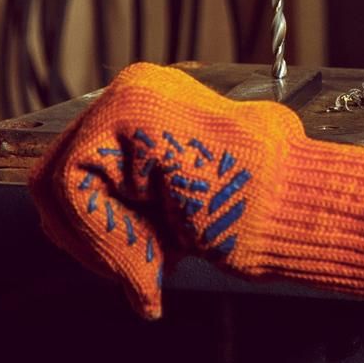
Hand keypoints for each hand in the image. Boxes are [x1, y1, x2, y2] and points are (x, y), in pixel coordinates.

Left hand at [28, 63, 363, 320]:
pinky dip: (104, 240)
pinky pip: (72, 186)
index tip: (140, 273)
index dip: (98, 235)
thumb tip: (85, 222)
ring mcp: (130, 93)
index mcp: (155, 101)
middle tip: (142, 278)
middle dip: (95, 241)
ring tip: (154, 272)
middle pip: (61, 178)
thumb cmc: (263, 208)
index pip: (83, 172)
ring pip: (61, 186)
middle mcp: (138, 85)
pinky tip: (153, 265)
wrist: (303, 209)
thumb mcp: (182, 199)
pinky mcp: (123, 112)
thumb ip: (137, 193)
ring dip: (102, 244)